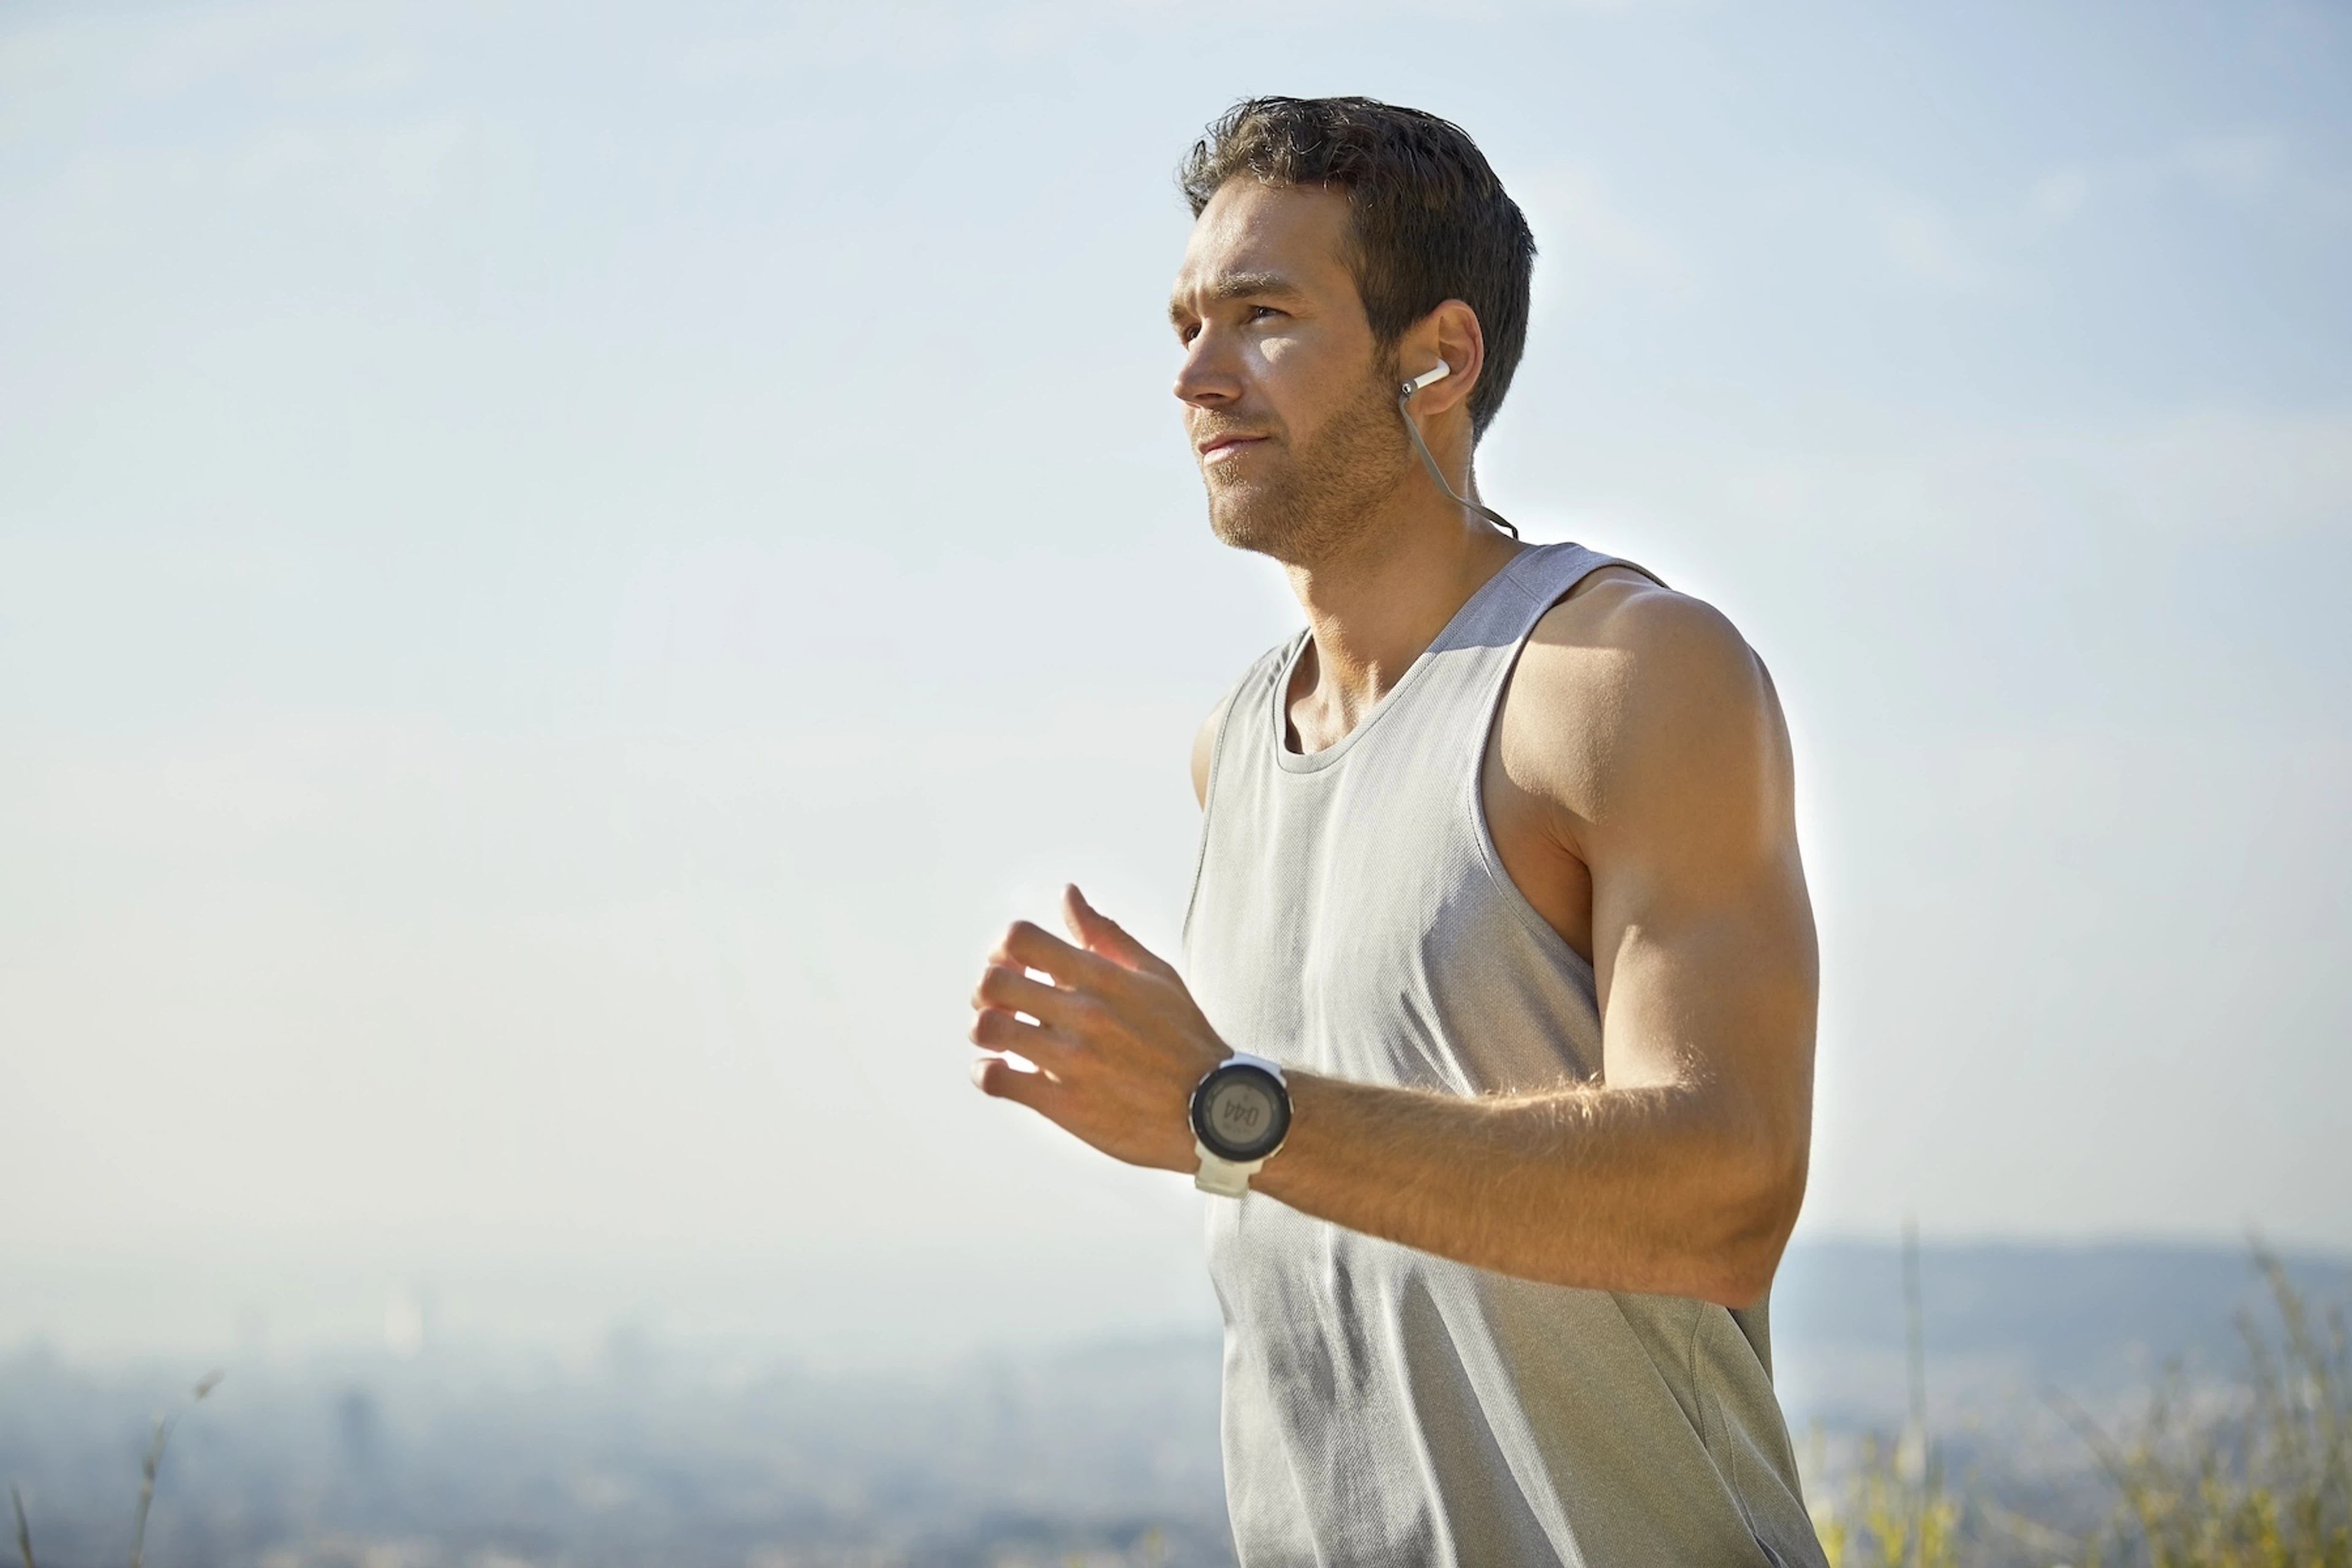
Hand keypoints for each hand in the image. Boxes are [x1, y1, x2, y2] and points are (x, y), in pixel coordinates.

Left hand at [968, 884, 1228, 1172]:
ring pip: (988, 1030)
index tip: (1018, 966)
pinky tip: (1001, 1073)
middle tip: (1001, 1004)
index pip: (1021, 939)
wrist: (1213, 1110)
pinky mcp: (1064, 1104)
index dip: (1005, 949)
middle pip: (993, 982)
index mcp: (1102, 978)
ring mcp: (1071, 1060)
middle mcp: (1083, 1014)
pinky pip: (997, 1081)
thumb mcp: (1154, 975)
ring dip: (984, 1031)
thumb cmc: (1184, 1038)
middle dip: (988, 990)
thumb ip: (1105, 934)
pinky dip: (987, 1074)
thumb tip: (1068, 895)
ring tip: (1001, 1038)